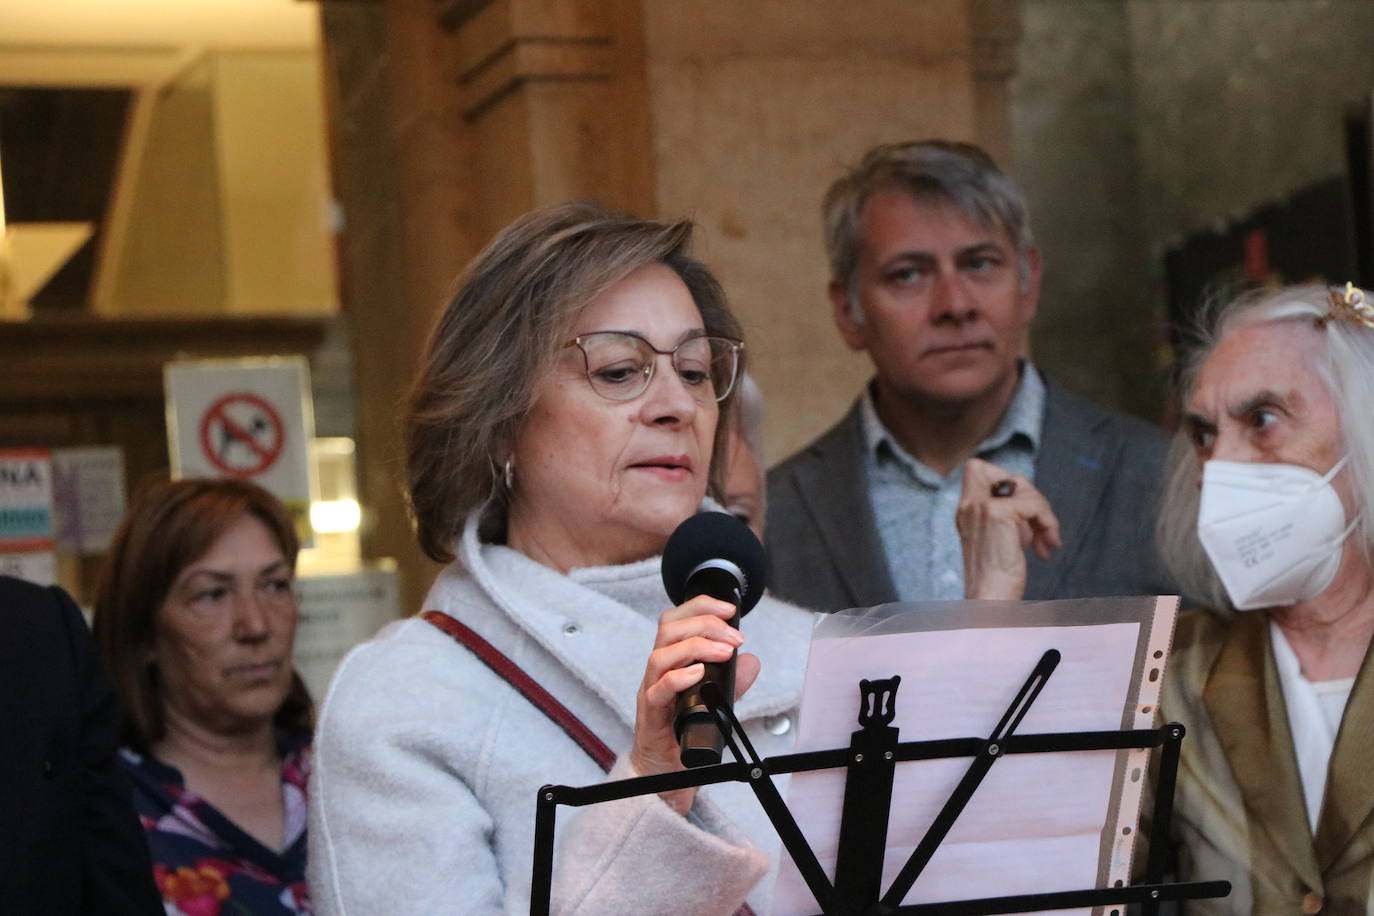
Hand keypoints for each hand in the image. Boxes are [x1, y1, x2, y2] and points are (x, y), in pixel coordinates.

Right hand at [631, 594, 760, 814]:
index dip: (701, 606)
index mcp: (670, 662)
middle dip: (704, 624)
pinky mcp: (650, 717)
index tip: (730, 609)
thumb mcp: (714, 700)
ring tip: (724, 652)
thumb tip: (752, 661)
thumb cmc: (682, 733)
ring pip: (660, 656)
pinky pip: (657, 692)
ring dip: (696, 647)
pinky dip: (679, 678)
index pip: (676, 620)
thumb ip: (731, 680)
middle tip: (734, 637)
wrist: (664, 774)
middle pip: (668, 630)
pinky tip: (699, 674)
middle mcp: (656, 673)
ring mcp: (650, 693)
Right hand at [956, 458, 1061, 599]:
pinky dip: (1047, 523)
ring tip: (1045, 543)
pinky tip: (1044, 549)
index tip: (1020, 512)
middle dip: (1034, 501)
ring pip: (1026, 489)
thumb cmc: (996, 580)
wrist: (990, 600)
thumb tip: (1030, 504)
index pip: (977, 468)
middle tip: (1042, 531)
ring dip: (1044, 516)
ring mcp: (982, 506)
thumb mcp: (996, 540)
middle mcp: (969, 505)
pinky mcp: (999, 513)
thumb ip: (1005, 518)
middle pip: (1011, 477)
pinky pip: (1034, 504)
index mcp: (965, 510)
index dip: (1005, 481)